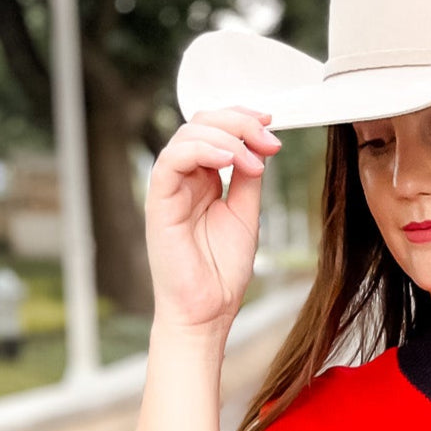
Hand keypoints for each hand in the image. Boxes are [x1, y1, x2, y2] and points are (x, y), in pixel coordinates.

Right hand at [145, 105, 282, 331]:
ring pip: (187, 134)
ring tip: (254, 159)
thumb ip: (249, 179)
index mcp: (204, 179)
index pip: (216, 129)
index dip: (242, 119)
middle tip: (268, 139)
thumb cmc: (222, 272)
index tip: (271, 126)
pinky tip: (229, 160)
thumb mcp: (246, 214)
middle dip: (239, 122)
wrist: (208, 311)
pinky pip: (172, 160)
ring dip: (226, 136)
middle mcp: (185, 178)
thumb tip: (260, 145)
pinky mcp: (159, 201)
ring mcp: (171, 187)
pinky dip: (202, 151)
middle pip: (201, 123)